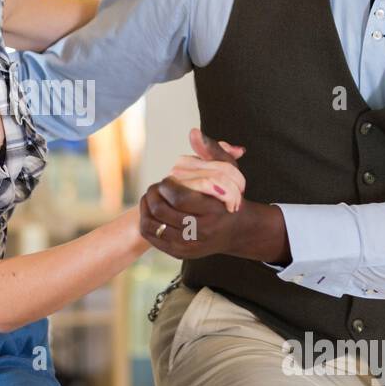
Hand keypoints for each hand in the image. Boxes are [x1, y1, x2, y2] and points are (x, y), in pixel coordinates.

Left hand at [139, 129, 289, 262]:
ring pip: (154, 225)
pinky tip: (151, 210)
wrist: (237, 231)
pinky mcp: (180, 253)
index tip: (167, 178)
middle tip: (155, 186)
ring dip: (147, 207)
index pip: (180, 198)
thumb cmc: (230, 196)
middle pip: (163, 211)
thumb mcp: (229, 171)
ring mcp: (190, 245)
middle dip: (154, 194)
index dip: (167, 186)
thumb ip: (212, 151)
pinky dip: (146, 220)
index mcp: (213, 212)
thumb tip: (193, 132)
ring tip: (152, 196)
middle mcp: (202, 232)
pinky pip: (152, 237)